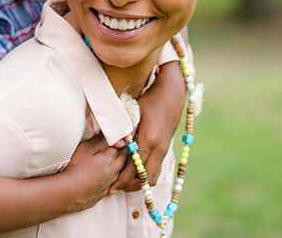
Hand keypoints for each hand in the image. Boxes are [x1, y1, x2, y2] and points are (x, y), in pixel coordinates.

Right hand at [63, 134, 126, 211]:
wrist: (70, 191)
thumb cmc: (76, 168)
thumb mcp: (86, 148)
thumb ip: (100, 140)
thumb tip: (110, 136)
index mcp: (110, 159)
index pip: (121, 147)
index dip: (121, 141)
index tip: (120, 138)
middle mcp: (113, 172)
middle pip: (124, 160)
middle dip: (123, 152)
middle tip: (120, 146)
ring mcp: (109, 183)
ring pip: (120, 172)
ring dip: (119, 165)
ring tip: (113, 159)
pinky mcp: (104, 192)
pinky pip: (114, 183)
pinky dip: (113, 177)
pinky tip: (106, 175)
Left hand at [111, 61, 185, 191]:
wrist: (172, 93)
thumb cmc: (150, 99)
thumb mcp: (134, 112)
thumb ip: (124, 129)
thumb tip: (115, 144)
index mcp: (149, 140)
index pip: (134, 168)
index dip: (122, 179)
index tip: (110, 185)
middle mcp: (158, 148)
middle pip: (145, 178)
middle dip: (129, 186)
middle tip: (113, 187)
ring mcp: (164, 149)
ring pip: (153, 177)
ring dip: (138, 183)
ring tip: (122, 182)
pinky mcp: (166, 148)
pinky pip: (156, 169)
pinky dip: (145, 175)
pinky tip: (134, 172)